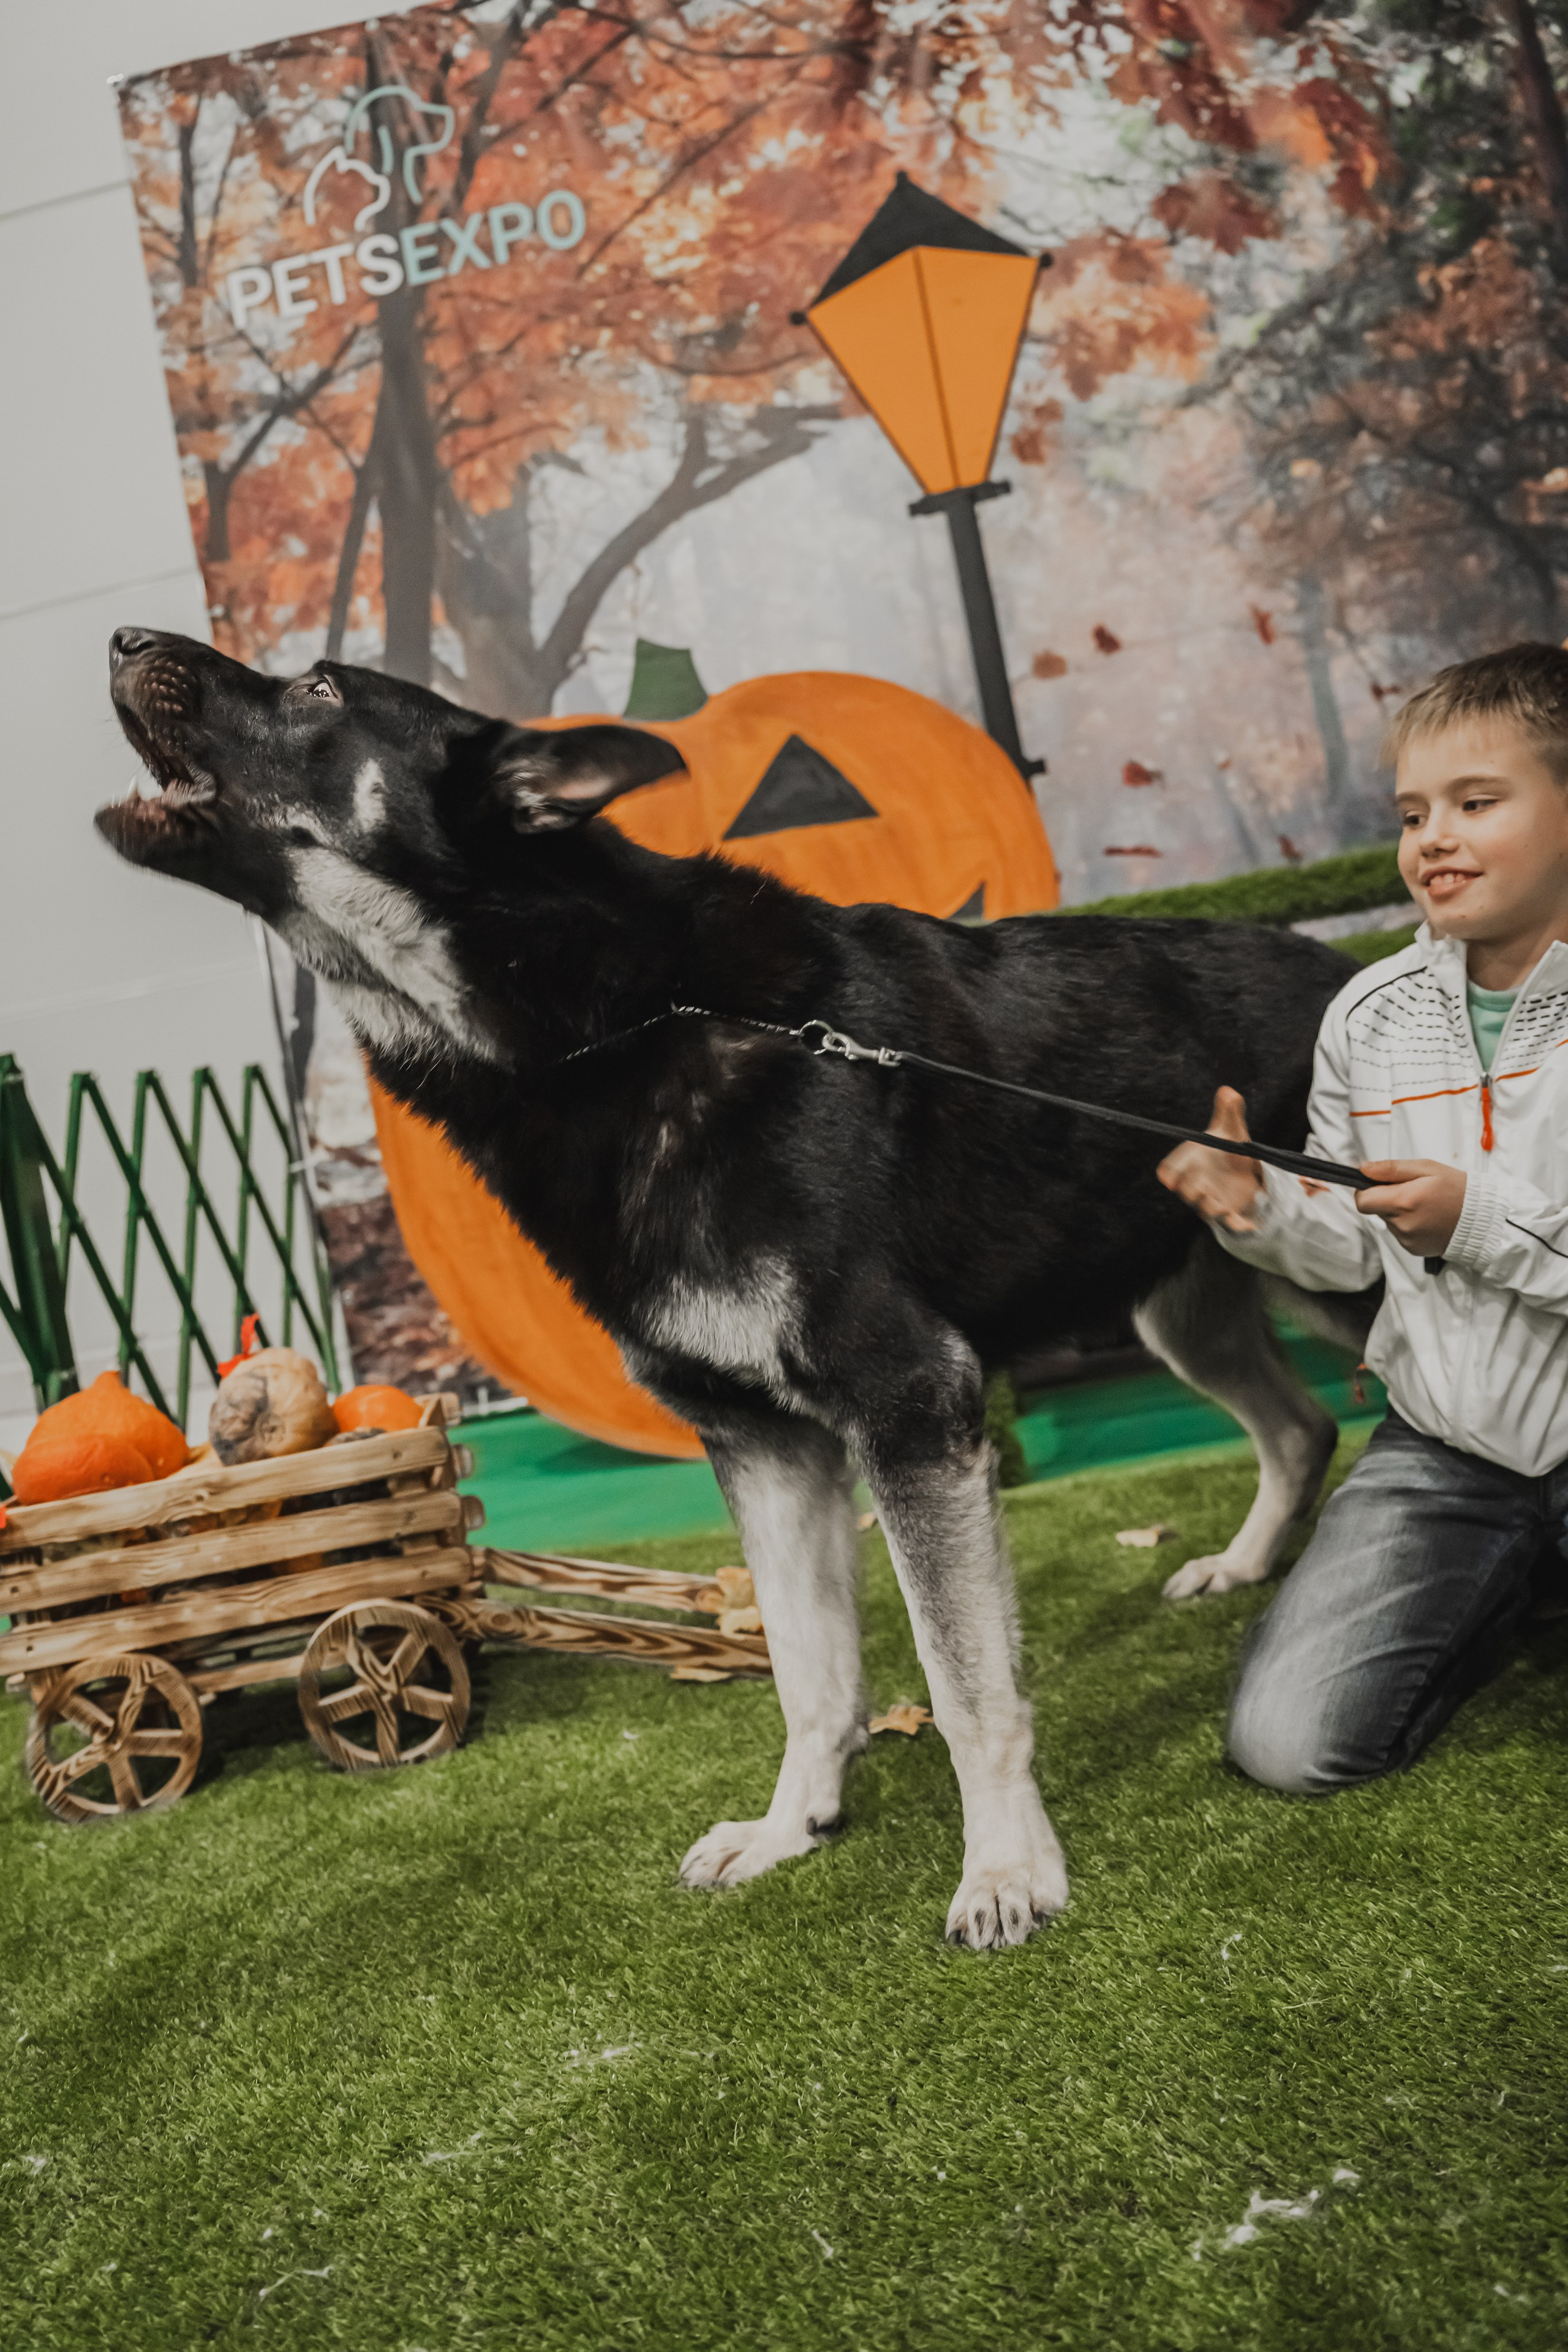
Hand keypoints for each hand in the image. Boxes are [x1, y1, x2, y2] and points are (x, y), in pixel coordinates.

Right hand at [1157, 1087, 1262, 1232]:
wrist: (1245, 1172)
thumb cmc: (1228, 1148)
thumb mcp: (1232, 1129)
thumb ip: (1228, 1112)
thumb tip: (1228, 1091)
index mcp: (1190, 1163)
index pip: (1170, 1170)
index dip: (1170, 1173)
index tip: (1169, 1177)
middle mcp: (1196, 1184)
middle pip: (1186, 1191)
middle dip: (1191, 1191)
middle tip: (1200, 1189)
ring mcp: (1211, 1201)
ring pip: (1205, 1209)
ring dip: (1211, 1208)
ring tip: (1220, 1208)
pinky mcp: (1230, 1213)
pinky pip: (1231, 1224)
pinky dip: (1239, 1227)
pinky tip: (1251, 1227)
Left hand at [1355, 1160, 1466, 1257]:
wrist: (1481, 1218)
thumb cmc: (1456, 1188)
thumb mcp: (1426, 1168)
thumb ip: (1391, 1169)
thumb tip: (1363, 1169)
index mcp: (1403, 1201)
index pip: (1362, 1201)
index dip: (1367, 1190)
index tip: (1380, 1184)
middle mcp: (1402, 1224)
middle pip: (1376, 1210)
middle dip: (1387, 1199)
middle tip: (1412, 1192)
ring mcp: (1407, 1240)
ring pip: (1388, 1222)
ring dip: (1399, 1212)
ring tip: (1424, 1206)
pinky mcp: (1413, 1249)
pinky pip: (1400, 1234)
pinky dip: (1408, 1225)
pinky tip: (1427, 1219)